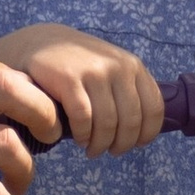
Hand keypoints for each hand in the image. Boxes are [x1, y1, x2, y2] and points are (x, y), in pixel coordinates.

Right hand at [0, 24, 164, 156]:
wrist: (40, 43)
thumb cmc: (80, 66)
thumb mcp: (111, 70)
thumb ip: (130, 92)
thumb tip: (145, 131)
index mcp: (133, 66)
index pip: (154, 109)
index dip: (146, 134)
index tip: (135, 145)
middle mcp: (118, 67)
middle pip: (131, 122)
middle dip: (121, 144)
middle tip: (109, 151)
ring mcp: (93, 71)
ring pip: (107, 124)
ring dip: (100, 145)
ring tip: (92, 149)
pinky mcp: (69, 78)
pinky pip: (83, 119)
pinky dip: (83, 135)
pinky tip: (79, 138)